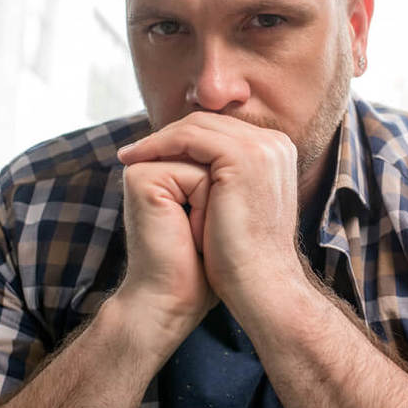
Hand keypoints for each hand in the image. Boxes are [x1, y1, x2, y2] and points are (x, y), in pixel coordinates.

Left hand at [117, 112, 302, 309]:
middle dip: (169, 136)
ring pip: (197, 126)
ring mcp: (262, 147)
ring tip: (130, 156)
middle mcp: (275, 143)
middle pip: (209, 124)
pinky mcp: (242, 156)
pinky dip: (158, 145)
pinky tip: (136, 160)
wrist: (260, 283)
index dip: (184, 140)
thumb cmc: (245, 255)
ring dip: (158, 139)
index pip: (222, 131)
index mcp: (277, 152)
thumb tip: (198, 172)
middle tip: (134, 151)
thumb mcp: (241, 206)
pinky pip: (189, 138)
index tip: (152, 154)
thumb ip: (228, 180)